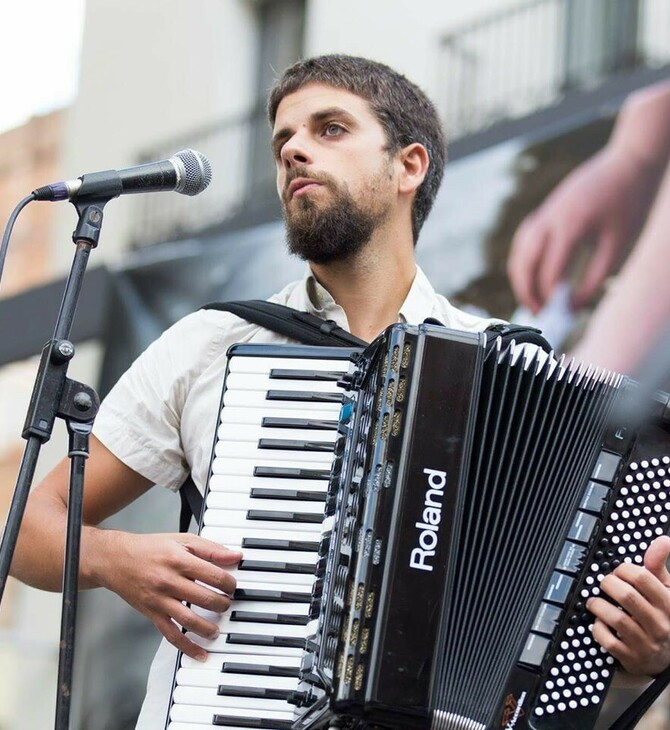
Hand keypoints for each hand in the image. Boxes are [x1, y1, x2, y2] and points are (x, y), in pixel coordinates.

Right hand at [90, 530, 241, 660]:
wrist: (115, 559)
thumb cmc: (150, 548)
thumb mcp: (183, 540)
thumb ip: (211, 549)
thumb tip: (235, 557)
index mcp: (180, 560)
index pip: (214, 576)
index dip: (229, 583)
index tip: (232, 585)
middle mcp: (169, 580)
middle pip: (205, 599)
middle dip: (223, 604)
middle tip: (227, 603)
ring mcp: (160, 600)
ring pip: (189, 620)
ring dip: (209, 628)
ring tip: (218, 628)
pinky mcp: (152, 614)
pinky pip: (171, 634)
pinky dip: (188, 647)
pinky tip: (201, 653)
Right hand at [507, 147, 657, 313]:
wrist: (628, 161)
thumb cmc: (629, 202)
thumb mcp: (618, 245)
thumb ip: (594, 279)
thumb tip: (574, 307)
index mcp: (570, 227)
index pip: (549, 271)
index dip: (549, 296)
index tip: (556, 314)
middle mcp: (550, 219)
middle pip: (524, 263)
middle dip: (526, 290)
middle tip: (537, 311)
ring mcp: (545, 212)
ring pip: (519, 250)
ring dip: (521, 276)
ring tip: (532, 296)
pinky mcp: (546, 209)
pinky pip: (525, 238)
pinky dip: (524, 259)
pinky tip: (534, 271)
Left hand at [587, 535, 669, 675]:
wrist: (667, 658)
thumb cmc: (662, 617)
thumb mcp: (666, 591)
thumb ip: (659, 566)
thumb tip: (663, 540)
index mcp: (668, 604)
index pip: (643, 578)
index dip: (624, 569)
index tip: (618, 571)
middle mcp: (659, 624)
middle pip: (627, 596)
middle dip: (608, 584)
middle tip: (604, 584)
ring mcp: (646, 643)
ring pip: (615, 618)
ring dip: (598, 605)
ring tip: (594, 601)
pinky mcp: (631, 658)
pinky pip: (608, 640)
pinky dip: (598, 629)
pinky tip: (599, 622)